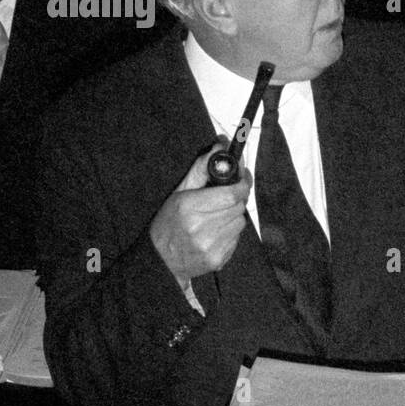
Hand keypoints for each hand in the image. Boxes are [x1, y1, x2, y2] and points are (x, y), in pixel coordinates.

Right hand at [149, 144, 250, 286]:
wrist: (161, 260)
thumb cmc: (168, 223)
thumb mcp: (179, 192)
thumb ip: (201, 169)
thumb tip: (220, 146)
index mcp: (189, 207)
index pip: (231, 193)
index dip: (242, 183)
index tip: (243, 176)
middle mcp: (200, 227)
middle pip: (238, 206)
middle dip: (236, 198)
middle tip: (225, 196)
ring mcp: (210, 245)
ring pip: (240, 222)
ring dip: (233, 215)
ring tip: (215, 217)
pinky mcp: (218, 259)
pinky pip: (237, 238)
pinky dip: (230, 232)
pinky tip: (215, 232)